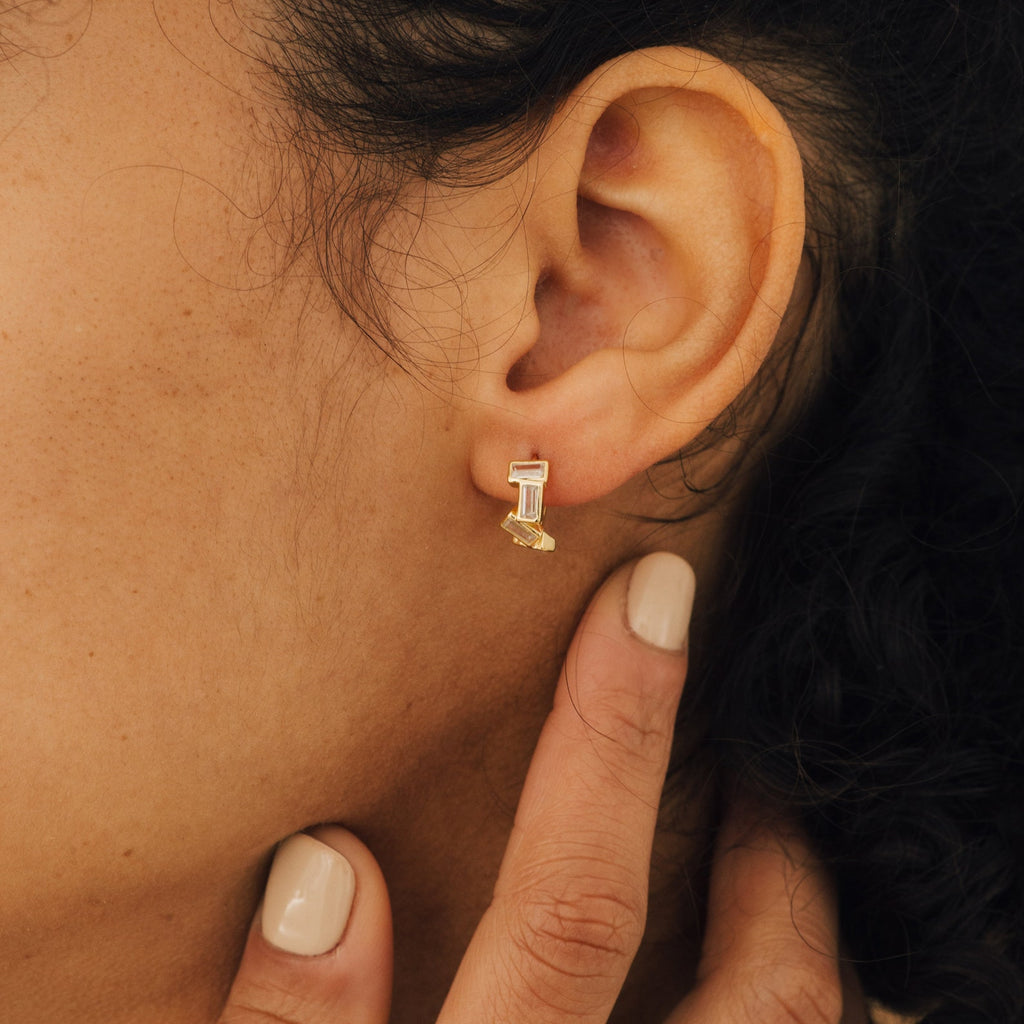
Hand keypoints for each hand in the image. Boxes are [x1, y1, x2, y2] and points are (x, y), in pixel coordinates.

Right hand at [220, 553, 841, 1023]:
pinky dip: (773, 1002)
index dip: (611, 748)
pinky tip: (738, 960)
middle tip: (760, 745)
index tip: (650, 605)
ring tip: (773, 835)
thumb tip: (325, 868)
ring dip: (797, 931)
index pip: (570, 915)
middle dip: (775, 862)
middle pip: (753, 1003)